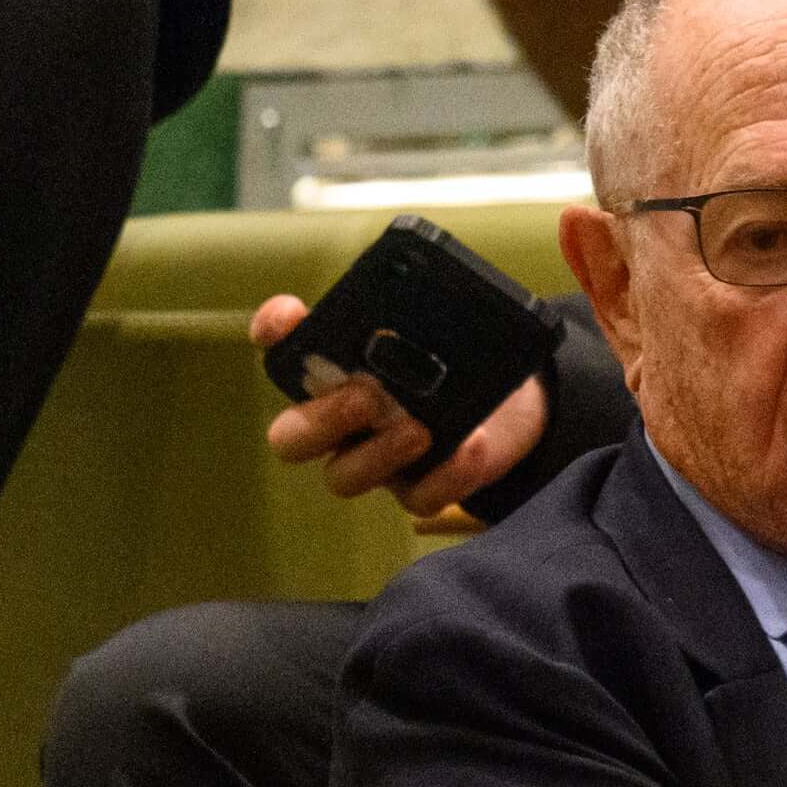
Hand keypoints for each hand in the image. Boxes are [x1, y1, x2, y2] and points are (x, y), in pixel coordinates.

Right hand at [252, 295, 548, 515]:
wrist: (512, 408)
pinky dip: (446, 475)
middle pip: (292, 436)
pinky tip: (472, 446)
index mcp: (334, 373)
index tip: (288, 317)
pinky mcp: (420, 487)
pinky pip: (419, 499)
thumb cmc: (459, 363)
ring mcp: (376, 461)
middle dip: (321, 419)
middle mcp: (341, 422)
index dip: (274, 334)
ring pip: (344, 476)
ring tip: (420, 430)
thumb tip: (422, 287)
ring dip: (378, 454)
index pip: (284, 352)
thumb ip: (422, 314)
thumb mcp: (445, 333)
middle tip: (365, 397)